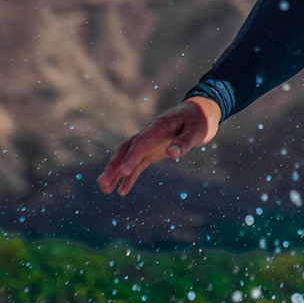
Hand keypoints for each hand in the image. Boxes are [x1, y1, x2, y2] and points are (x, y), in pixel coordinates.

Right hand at [97, 97, 220, 195]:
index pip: (141, 142)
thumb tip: (172, 154)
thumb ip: (184, 142)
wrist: (200, 111)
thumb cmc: (200, 120)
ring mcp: (149, 142)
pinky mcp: (152, 150)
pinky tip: (122, 191)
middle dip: (114, 166)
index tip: (124, 172)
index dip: (132, 156)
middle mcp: (149, 134)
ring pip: (128, 158)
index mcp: (158, 126)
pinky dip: (130, 177)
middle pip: (126, 150)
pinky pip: (138, 164)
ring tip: (105, 189)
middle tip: (102, 183)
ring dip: (116, 173)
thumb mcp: (197, 130)